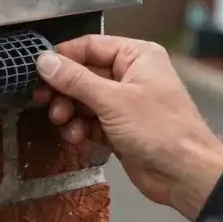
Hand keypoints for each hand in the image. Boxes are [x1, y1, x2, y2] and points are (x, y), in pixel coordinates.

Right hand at [34, 36, 222, 221]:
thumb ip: (75, 80)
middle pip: (83, 74)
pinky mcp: (120, 128)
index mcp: (136, 56)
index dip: (63, 57)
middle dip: (63, 90)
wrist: (185, 175)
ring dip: (69, 111)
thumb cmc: (159, 130)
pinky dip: (80, 127)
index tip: (37, 70)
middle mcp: (131, 75)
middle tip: (42, 100)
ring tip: (61, 121)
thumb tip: (44, 61)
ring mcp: (125, 103)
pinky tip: (76, 136)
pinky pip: (91, 120)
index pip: (90, 46)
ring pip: (84, 99)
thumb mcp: (112, 100)